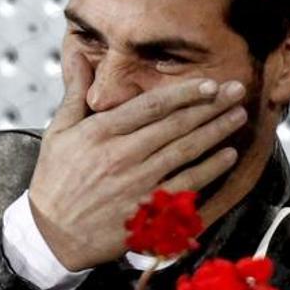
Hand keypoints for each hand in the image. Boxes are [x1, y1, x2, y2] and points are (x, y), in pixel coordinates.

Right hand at [28, 54, 246, 270]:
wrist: (52, 234)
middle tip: (237, 90)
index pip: (151, 106)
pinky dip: (209, 170)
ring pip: (185, 151)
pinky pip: (186, 185)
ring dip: (216, 131)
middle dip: (210, 105)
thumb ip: (75, 93)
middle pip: (176, 125)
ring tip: (238, 115)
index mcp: (101, 132)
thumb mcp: (59, 132)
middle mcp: (122, 155)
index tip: (210, 83)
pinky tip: (227, 155)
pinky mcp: (147, 210)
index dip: (184, 93)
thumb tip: (79, 55)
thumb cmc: (56, 179)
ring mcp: (137, 183)